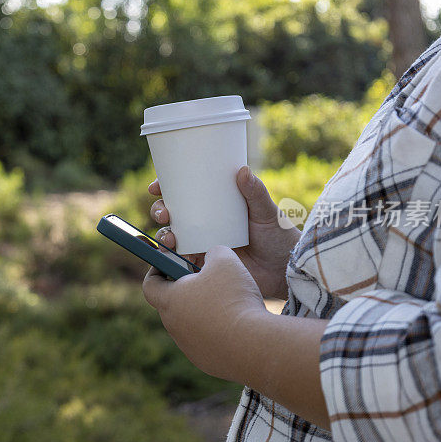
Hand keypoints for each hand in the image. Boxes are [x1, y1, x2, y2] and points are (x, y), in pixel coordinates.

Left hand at [142, 246, 329, 426]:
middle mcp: (174, 326)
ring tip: (228, 303)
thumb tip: (212, 255)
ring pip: (190, 324)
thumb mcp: (225, 260)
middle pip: (172, 304)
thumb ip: (213, 251)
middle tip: (207, 280)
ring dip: (203, 312)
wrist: (255, 346)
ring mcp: (188, 347)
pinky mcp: (205, 361)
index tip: (170, 264)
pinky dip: (217, 332)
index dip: (157, 271)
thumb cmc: (235, 299)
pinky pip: (207, 342)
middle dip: (187, 290)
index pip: (150, 285)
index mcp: (170, 300)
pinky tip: (238, 325)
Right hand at [148, 166, 299, 298]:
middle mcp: (205, 222)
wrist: (284, 271)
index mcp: (216, 204)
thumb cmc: (278, 237)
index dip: (166, 188)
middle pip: (172, 213)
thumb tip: (242, 170)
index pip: (186, 192)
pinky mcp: (204, 264)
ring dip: (163, 235)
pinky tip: (173, 256)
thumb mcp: (266, 211)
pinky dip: (172, 258)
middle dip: (160, 211)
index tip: (156, 187)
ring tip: (170, 238)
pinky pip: (181, 260)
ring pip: (172, 236)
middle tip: (164, 213)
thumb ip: (255, 192)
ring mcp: (202, 243)